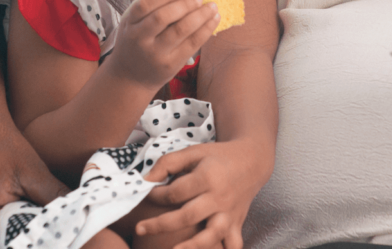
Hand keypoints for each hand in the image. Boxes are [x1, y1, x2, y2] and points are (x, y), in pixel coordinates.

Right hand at [106, 0, 219, 90]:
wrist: (130, 77)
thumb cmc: (135, 41)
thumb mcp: (133, 23)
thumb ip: (150, 5)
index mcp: (130, 24)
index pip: (144, 6)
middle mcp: (140, 39)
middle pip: (162, 18)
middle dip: (184, 5)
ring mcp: (156, 54)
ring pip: (180, 31)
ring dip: (200, 16)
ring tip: (212, 6)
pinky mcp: (171, 64)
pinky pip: (192, 44)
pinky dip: (206, 29)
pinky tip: (214, 19)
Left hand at [135, 140, 263, 248]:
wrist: (252, 160)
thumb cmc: (218, 156)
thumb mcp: (194, 152)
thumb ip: (168, 163)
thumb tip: (145, 180)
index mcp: (207, 177)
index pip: (176, 191)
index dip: (157, 195)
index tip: (147, 194)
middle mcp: (219, 197)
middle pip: (187, 216)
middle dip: (160, 224)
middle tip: (140, 228)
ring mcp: (229, 213)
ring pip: (211, 235)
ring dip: (192, 247)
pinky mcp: (236, 224)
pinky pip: (233, 244)